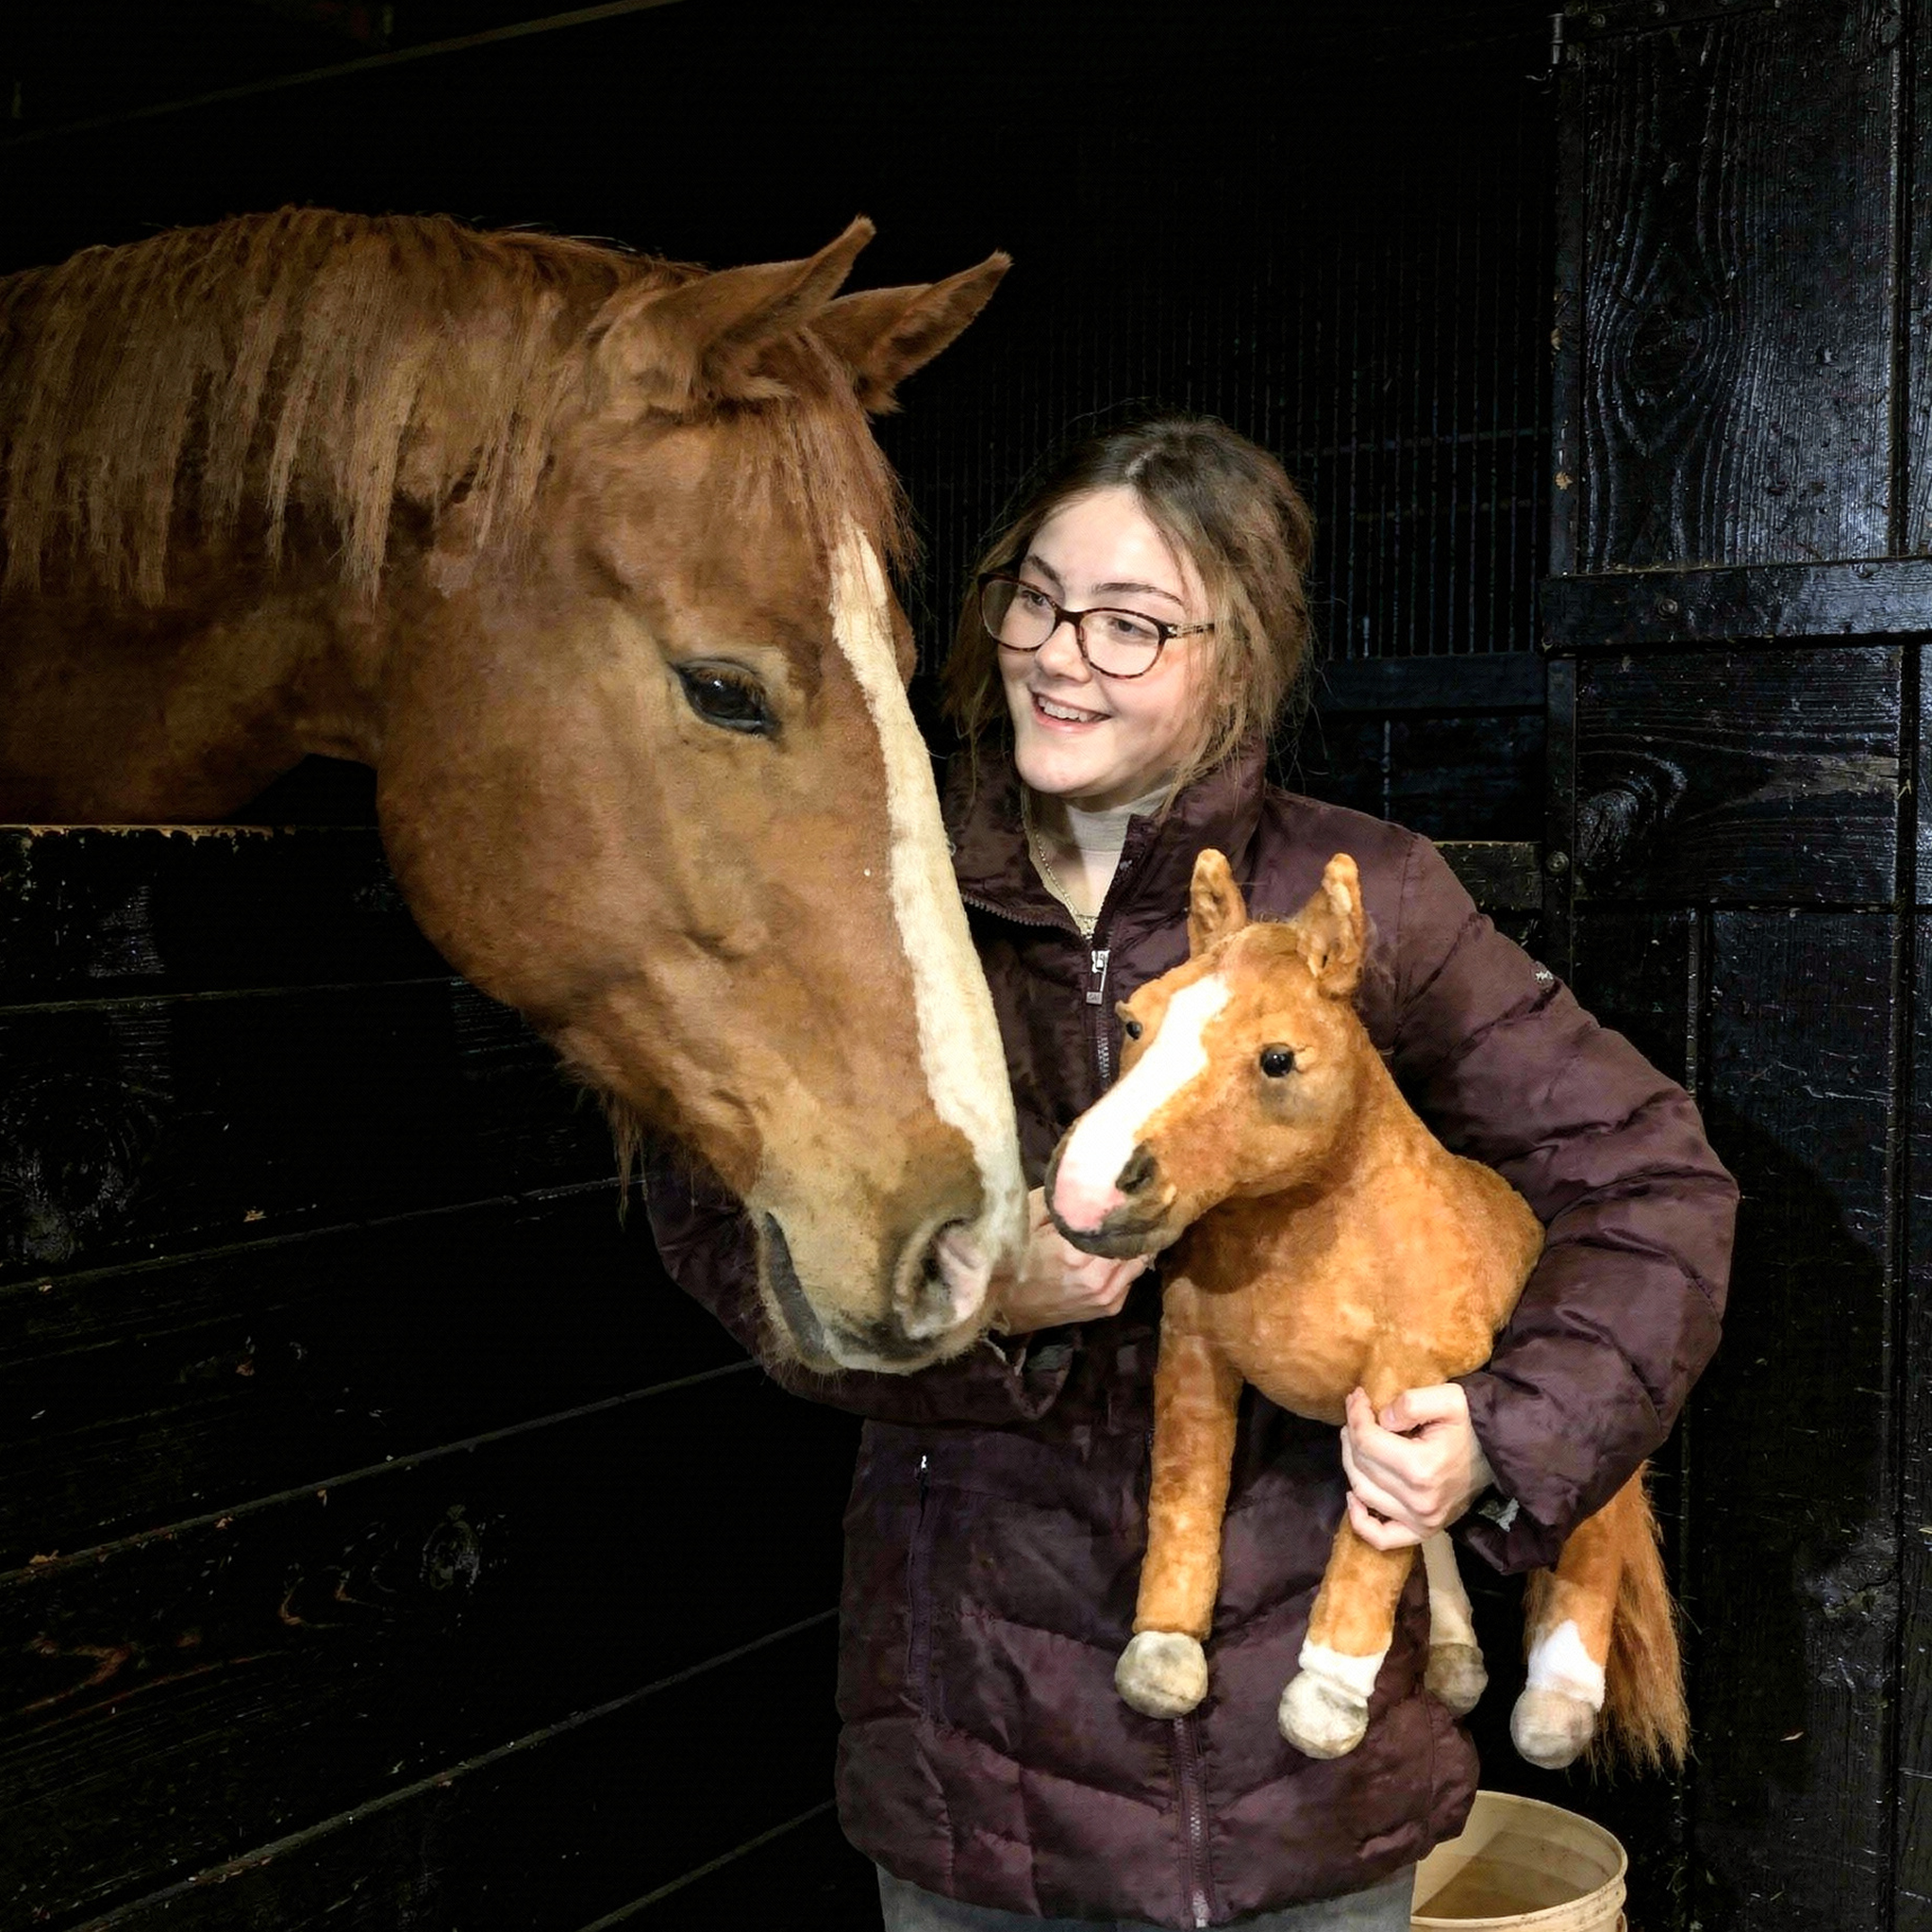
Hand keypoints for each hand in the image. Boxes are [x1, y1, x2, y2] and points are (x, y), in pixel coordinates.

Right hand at [990, 1188, 1149, 1333]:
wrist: (1003, 1307)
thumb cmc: (1014, 1258)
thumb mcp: (1029, 1217)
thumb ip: (1063, 1200)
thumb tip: (1094, 1185)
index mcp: (1076, 1252)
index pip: (1119, 1225)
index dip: (1125, 1208)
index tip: (1127, 1194)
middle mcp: (1096, 1277)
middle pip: (1134, 1244)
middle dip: (1131, 1227)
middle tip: (1131, 1210)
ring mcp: (1105, 1296)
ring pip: (1138, 1263)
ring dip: (1132, 1247)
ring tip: (1124, 1231)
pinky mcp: (1108, 1308)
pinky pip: (1131, 1280)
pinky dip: (1126, 1266)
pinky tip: (1113, 1257)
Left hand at [1339, 1384, 1495, 1550]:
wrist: (1498, 1454)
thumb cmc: (1471, 1425)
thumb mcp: (1449, 1399)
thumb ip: (1412, 1403)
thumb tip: (1382, 1419)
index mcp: (1422, 1467)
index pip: (1367, 1441)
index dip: (1355, 1415)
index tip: (1358, 1398)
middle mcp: (1419, 1501)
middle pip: (1361, 1465)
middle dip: (1352, 1435)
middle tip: (1356, 1414)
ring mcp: (1421, 1521)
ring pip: (1364, 1493)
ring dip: (1351, 1464)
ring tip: (1355, 1440)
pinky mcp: (1424, 1531)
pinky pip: (1381, 1537)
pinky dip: (1360, 1521)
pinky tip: (1354, 1497)